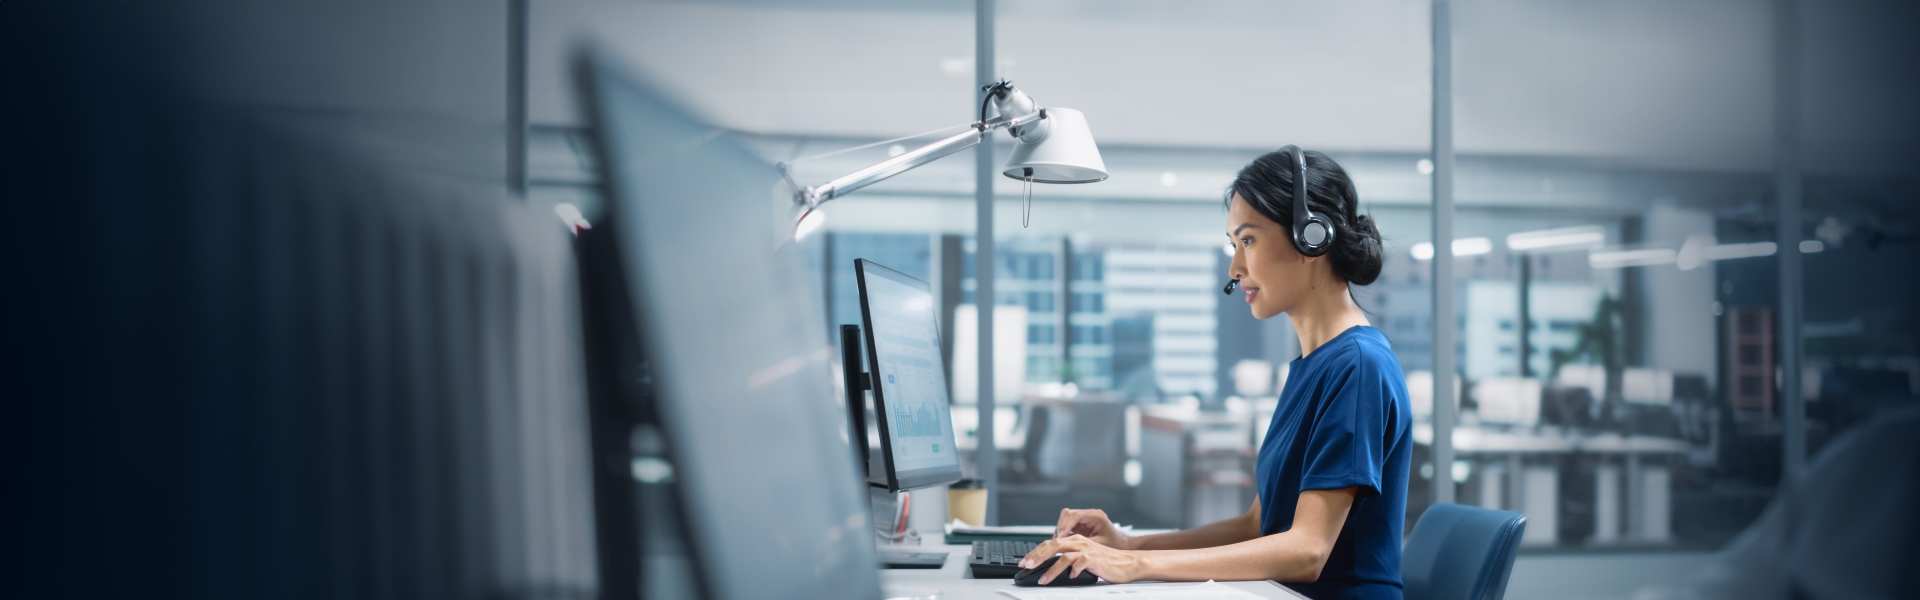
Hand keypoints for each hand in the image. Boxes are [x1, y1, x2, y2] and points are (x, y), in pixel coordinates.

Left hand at [1016, 534, 1145, 584]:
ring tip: (1042, 580)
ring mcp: (1086, 549)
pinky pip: (1078, 563)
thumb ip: (1069, 559)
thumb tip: (1051, 567)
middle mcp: (1079, 542)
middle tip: (1026, 566)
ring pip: (1062, 556)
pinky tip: (1069, 577)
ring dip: (1050, 569)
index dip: (1035, 552)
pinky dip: (1072, 570)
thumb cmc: (1107, 563)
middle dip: (1036, 556)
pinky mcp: (1094, 558)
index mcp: (1075, 541)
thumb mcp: (1084, 558)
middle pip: (1052, 546)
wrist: (1128, 563)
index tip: (1025, 562)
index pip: (1050, 544)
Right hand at [1053, 507, 1133, 549]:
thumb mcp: (1100, 545)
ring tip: (1059, 543)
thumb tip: (1068, 547)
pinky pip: (1068, 526)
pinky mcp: (1081, 525)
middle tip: (1058, 541)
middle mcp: (1089, 515)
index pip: (1075, 515)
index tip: (1061, 537)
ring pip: (1065, 519)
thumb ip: (1084, 544)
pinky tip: (1062, 543)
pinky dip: (1063, 533)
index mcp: (1096, 516)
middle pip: (1068, 514)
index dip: (1065, 525)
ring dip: (1060, 530)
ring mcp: (1084, 519)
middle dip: (1061, 527)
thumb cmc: (1115, 545)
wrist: (1123, 546)